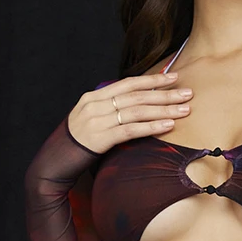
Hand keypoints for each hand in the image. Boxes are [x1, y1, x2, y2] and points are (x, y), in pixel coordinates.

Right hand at [67, 71, 192, 155]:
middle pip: (136, 95)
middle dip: (165, 94)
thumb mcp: (90, 121)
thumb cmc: (76, 144)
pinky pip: (130, 130)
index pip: (128, 83)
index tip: (174, 77)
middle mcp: (95, 105)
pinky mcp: (100, 139)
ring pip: (136, 111)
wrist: (54, 163)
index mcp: (93, 97)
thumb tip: (133, 108)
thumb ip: (108, 112)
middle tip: (188, 93)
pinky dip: (151, 127)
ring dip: (163, 110)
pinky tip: (167, 126)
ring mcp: (96, 121)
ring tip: (184, 110)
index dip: (152, 80)